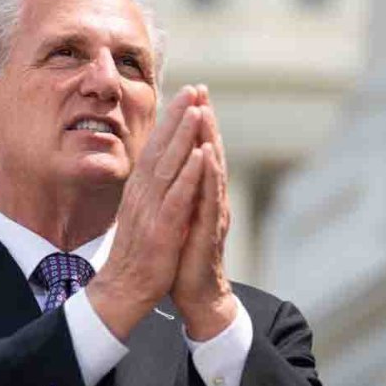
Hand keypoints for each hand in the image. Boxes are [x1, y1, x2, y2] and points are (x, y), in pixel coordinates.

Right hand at [87, 86, 203, 340]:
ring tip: (197, 110)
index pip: (155, 149)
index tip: (184, 97)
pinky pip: (176, 198)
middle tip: (193, 89)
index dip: (169, 122)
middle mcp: (142, 195)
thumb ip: (149, 193)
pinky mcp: (160, 231)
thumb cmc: (136, 256)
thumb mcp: (141, 216)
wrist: (121, 292)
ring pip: (168, 167)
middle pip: (161, 149)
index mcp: (139, 192)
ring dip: (183, 137)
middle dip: (177, 118)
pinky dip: (188, 175)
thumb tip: (158, 171)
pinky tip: (199, 156)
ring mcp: (150, 212)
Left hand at [171, 85, 236, 341]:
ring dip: (209, 140)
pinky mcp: (208, 233)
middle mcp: (210, 200)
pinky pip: (208, 200)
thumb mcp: (178, 217)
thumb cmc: (184, 256)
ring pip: (212, 172)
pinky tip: (206, 156)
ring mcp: (211, 215)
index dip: (194, 124)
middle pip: (209, 153)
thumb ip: (180, 192)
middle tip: (200, 91)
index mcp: (199, 195)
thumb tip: (172, 168)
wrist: (195, 295)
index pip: (197, 153)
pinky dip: (208, 176)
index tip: (188, 95)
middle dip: (204, 121)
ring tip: (204, 112)